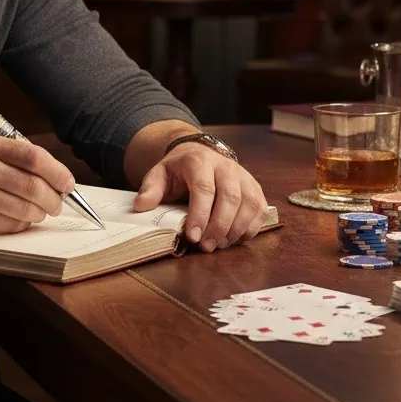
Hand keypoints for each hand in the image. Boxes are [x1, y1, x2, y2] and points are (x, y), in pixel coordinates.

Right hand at [0, 133, 75, 235]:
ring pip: (26, 209)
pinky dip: (22, 224)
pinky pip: (11, 225)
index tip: (68, 183)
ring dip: (40, 213)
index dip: (58, 172)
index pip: (34, 157)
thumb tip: (55, 177)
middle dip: (54, 199)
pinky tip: (19, 218)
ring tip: (39, 211)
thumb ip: (13, 157)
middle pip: (34, 186)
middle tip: (58, 203)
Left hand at [132, 142, 268, 251]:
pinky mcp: (255, 188)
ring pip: (248, 204)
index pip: (204, 188)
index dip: (200, 215)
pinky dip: (250, 228)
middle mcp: (226, 167)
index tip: (192, 237)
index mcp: (199, 162)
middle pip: (230, 198)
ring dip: (235, 230)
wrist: (199, 154)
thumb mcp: (159, 174)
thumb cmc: (179, 170)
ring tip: (218, 245)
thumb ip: (150, 189)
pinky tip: (234, 239)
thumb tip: (141, 207)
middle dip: (218, 226)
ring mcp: (244, 177)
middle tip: (206, 247)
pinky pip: (259, 210)